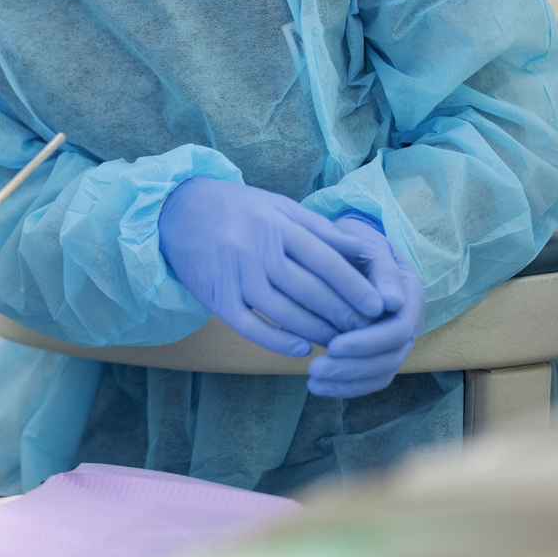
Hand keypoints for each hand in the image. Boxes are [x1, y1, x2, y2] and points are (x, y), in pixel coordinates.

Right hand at [158, 179, 385, 356]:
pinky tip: (300, 348)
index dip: (353, 285)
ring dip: (314, 330)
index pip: (323, 259)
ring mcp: (234, 275)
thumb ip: (319, 230)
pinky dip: (276, 340)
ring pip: (281, 310)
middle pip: (306, 288)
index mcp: (276, 224)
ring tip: (340, 343)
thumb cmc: (239, 209)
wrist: (179, 212)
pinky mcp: (216, 297)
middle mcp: (255, 249)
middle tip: (366, 331)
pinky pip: (249, 325)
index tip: (378, 306)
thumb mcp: (280, 207)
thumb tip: (362, 252)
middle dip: (340, 313)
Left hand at [308, 233, 424, 397]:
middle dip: (353, 367)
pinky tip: (316, 387)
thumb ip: (381, 270)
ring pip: (381, 372)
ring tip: (312, 380)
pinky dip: (345, 386)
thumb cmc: (356, 241)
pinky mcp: (377, 351)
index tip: (334, 346)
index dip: (368, 342)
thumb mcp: (368, 245)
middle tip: (316, 369)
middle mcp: (408, 321)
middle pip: (390, 357)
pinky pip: (369, 377)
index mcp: (410, 295)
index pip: (398, 330)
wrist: (349, 245)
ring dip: (347, 381)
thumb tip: (393, 303)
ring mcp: (395, 339)